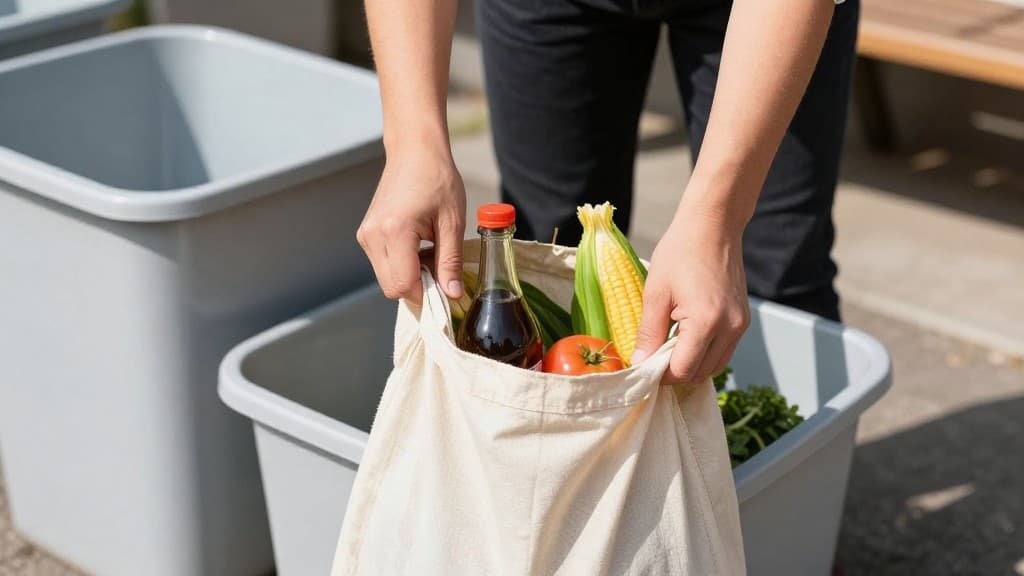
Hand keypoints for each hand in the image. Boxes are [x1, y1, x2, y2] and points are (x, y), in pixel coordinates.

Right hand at [357, 149, 466, 304]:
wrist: (414, 152)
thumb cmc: (437, 180)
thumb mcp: (452, 222)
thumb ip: (450, 262)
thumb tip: (452, 295)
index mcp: (394, 231)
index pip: (404, 285)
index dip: (427, 295)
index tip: (447, 289)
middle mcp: (373, 236)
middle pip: (392, 288)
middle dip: (418, 288)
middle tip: (440, 270)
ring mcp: (365, 235)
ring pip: (386, 279)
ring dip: (409, 277)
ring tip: (429, 253)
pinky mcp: (366, 234)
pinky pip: (382, 265)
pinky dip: (401, 266)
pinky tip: (417, 248)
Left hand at [631, 201, 750, 384]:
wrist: (713, 226)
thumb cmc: (680, 252)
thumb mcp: (655, 293)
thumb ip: (648, 332)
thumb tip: (639, 363)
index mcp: (706, 321)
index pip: (683, 369)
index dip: (661, 375)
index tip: (643, 368)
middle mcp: (729, 328)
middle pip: (701, 372)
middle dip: (676, 373)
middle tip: (652, 361)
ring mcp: (740, 325)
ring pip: (715, 366)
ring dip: (692, 365)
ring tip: (668, 350)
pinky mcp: (743, 320)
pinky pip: (724, 350)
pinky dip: (706, 354)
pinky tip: (686, 341)